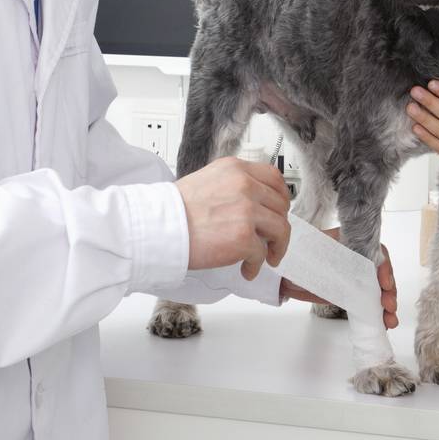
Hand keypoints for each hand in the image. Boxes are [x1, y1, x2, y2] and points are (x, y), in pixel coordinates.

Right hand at [175, 157, 290, 279]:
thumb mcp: (207, 182)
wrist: (157, 228)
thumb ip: (233, 187)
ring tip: (265, 257)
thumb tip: (253, 203)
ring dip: (275, 247)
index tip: (280, 210)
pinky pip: (262, 253)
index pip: (274, 177)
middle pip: (280, 205)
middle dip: (279, 225)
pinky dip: (256, 265)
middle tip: (272, 239)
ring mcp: (246, 210)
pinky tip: (246, 269)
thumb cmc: (174, 211)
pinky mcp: (244, 236)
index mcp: (235, 169)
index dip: (281, 197)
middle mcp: (244, 185)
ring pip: (280, 229)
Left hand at [280, 228, 398, 328]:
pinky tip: (384, 323)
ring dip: (388, 305)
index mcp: (352, 243)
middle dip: (389, 291)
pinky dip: (378, 313)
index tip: (384, 283)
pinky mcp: (351, 295)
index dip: (384, 267)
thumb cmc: (299, 259)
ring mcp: (356, 278)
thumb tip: (346, 266)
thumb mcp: (317, 253)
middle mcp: (358, 259)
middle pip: (381, 273)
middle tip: (388, 306)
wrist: (284, 276)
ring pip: (379, 290)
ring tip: (390, 321)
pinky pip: (369, 303)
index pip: (377, 252)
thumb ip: (332, 258)